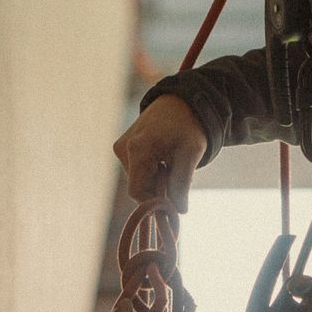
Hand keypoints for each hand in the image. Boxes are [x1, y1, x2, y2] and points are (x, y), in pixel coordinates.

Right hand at [114, 94, 206, 212]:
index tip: (173, 197)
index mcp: (138, 149)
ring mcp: (121, 147)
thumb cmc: (188, 126)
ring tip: (171, 161)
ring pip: (138, 179)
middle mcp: (123, 149)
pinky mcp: (123, 146)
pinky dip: (151, 170)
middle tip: (177, 173)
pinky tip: (163, 157)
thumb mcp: (191, 154)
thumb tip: (179, 210)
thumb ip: (182, 183)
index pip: (137, 192)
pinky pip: (136, 169)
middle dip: (158, 187)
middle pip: (138, 186)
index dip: (155, 200)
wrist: (181, 101)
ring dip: (156, 178)